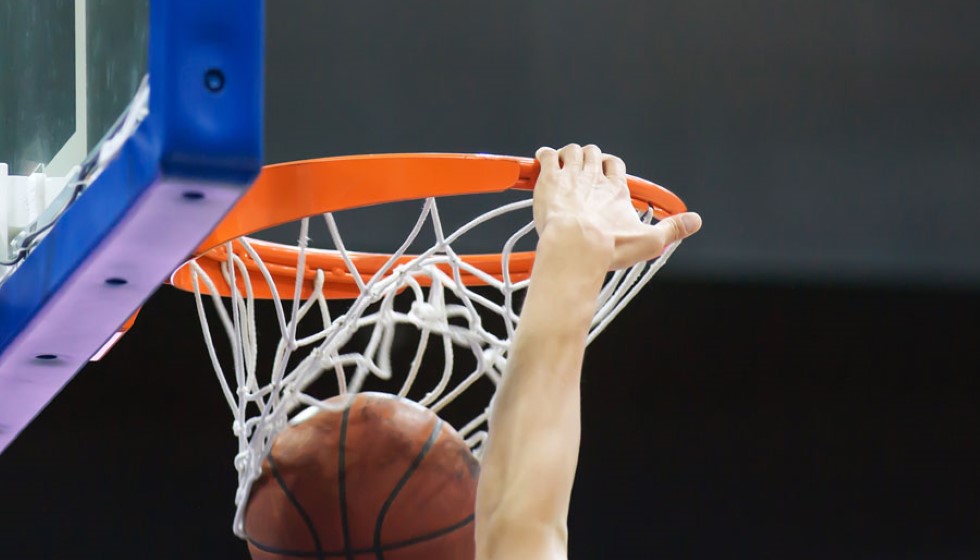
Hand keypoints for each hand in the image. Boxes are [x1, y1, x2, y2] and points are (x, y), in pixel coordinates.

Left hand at [533, 144, 701, 269]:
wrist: (578, 246)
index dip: (610, 166)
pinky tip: (543, 162)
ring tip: (565, 166)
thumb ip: (673, 230)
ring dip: (569, 155)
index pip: (615, 165)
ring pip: (571, 150)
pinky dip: (545, 156)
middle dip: (589, 158)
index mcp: (615, 189)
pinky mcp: (549, 179)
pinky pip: (547, 155)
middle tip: (583, 171)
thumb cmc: (609, 246)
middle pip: (593, 153)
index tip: (606, 173)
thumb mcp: (650, 241)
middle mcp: (595, 177)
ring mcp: (571, 175)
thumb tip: (695, 221)